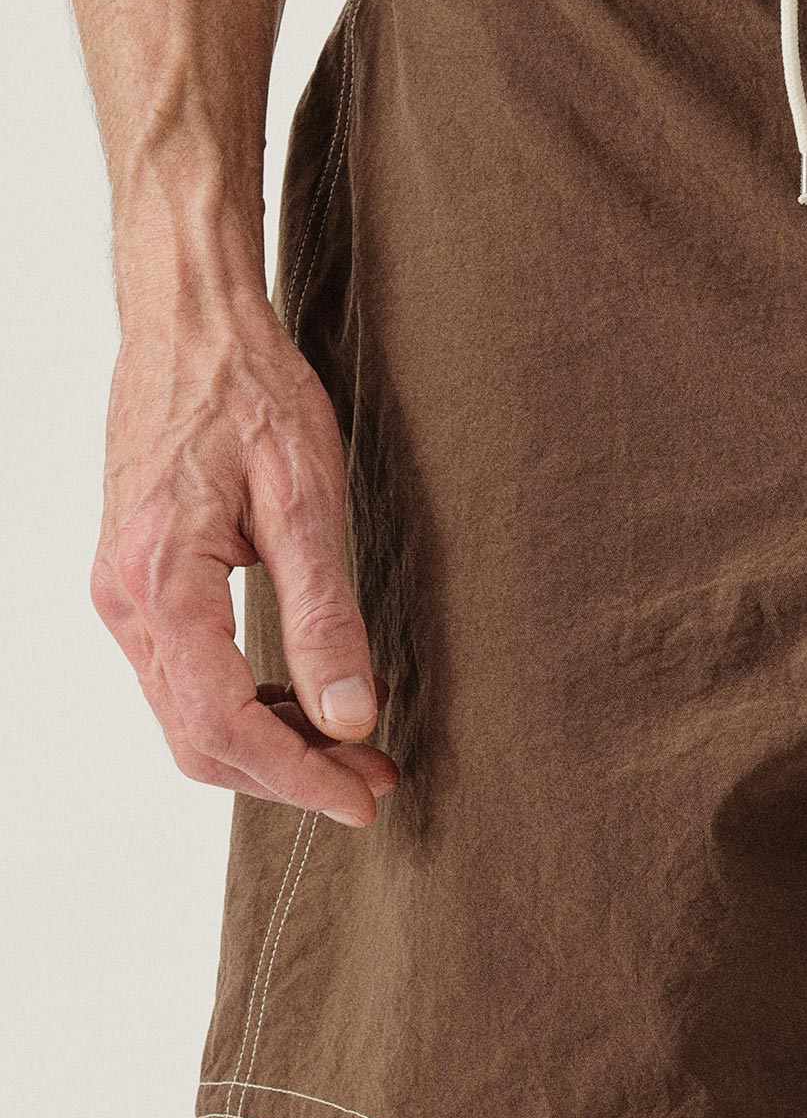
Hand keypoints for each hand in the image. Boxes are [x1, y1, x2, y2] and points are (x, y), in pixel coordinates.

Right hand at [91, 240, 396, 825]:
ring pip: (186, 716)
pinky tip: (304, 700)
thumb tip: (349, 716)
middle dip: (287, 774)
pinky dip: (242, 707)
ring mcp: (122, 594)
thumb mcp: (308, 498)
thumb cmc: (250, 389)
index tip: (363, 797)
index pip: (221, 721)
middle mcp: (125, 600)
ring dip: (268, 747)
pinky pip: (181, 678)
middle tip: (374, 779)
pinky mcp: (136, 584)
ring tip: (353, 747)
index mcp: (162, 581)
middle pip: (197, 737)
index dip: (296, 776)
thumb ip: (326, 613)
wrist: (191, 321)